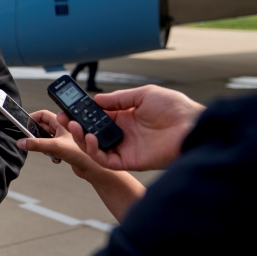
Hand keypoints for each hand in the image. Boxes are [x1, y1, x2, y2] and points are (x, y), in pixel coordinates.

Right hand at [19, 111, 102, 179]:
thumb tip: (22, 142)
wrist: (94, 170)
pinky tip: (56, 158)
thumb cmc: (84, 155)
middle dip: (37, 134)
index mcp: (63, 122)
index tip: (25, 125)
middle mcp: (64, 129)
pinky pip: (52, 147)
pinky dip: (50, 152)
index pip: (43, 114)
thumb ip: (37, 144)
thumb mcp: (56, 146)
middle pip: (43, 126)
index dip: (33, 118)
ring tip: (48, 151)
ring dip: (44, 145)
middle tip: (33, 140)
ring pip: (47, 138)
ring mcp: (64, 139)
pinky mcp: (65, 148)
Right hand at [63, 85, 203, 170]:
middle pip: (92, 132)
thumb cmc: (176, 109)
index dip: (82, 113)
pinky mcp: (130, 161)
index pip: (97, 116)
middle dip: (75, 126)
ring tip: (74, 127)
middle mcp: (123, 133)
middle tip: (63, 119)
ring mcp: (126, 147)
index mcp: (126, 116)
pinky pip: (107, 160)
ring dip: (81, 138)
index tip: (68, 108)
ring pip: (95, 147)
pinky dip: (95, 151)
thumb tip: (98, 100)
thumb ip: (119, 98)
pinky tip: (90, 139)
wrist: (193, 126)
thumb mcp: (144, 94)